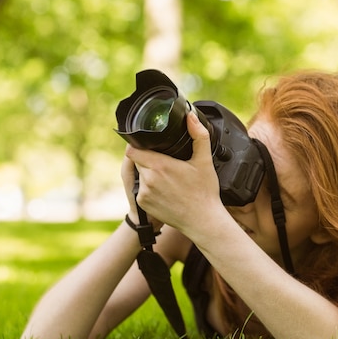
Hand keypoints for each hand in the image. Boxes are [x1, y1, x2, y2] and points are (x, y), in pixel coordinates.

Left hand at [125, 112, 222, 232]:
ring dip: (148, 173)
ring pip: (140, 175)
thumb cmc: (204, 192)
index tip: (149, 144)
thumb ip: (198, 135)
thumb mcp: (204, 161)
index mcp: (160, 165)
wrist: (202, 221)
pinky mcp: (144, 204)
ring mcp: (144, 193)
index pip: (133, 149)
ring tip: (166, 177)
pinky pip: (141, 190)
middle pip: (138, 161)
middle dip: (147, 158)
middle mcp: (148, 179)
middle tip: (164, 160)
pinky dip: (149, 188)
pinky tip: (164, 190)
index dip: (138, 145)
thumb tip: (191, 117)